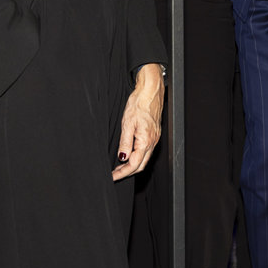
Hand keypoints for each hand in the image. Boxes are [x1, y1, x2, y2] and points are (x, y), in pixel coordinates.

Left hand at [114, 64, 164, 179]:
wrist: (150, 91)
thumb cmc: (139, 103)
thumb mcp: (128, 123)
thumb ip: (125, 142)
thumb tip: (122, 158)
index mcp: (145, 141)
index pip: (134, 164)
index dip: (122, 173)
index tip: (113, 176)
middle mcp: (152, 142)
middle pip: (141, 165)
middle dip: (127, 172)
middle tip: (114, 174)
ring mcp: (154, 138)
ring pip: (144, 159)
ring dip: (132, 165)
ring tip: (119, 167)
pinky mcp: (154, 134)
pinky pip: (146, 151)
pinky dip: (137, 157)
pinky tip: (129, 154)